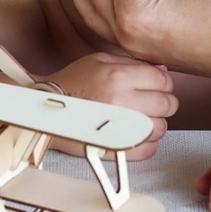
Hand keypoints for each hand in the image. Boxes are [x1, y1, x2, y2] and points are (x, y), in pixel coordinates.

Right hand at [48, 52, 177, 159]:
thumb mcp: (99, 61)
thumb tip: (163, 70)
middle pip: (167, 104)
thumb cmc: (71, 82)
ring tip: (141, 120)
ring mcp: (118, 127)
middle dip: (163, 103)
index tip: (156, 86)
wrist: (43, 108)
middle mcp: (121, 101)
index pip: (163, 80)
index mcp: (118, 76)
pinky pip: (147, 150)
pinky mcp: (113, 149)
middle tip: (150, 103)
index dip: (163, 83)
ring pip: (160, 128)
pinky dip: (147, 144)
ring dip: (155, 124)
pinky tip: (136, 135)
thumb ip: (132, 63)